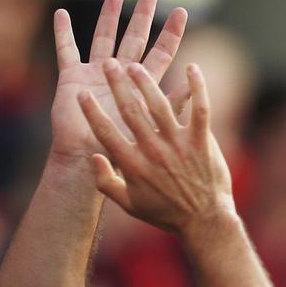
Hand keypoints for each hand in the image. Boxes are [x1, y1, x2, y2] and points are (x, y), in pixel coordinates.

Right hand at [49, 0, 188, 166]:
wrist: (87, 168)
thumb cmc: (122, 157)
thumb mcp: (153, 134)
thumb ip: (171, 108)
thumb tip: (193, 88)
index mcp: (140, 91)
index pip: (160, 57)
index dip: (170, 35)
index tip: (182, 12)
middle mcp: (119, 79)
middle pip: (133, 41)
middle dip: (142, 18)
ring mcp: (94, 76)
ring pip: (102, 39)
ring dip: (109, 17)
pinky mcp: (71, 80)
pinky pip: (66, 52)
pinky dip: (63, 33)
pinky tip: (61, 13)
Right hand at [79, 61, 230, 232]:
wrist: (204, 220)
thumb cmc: (165, 213)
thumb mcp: (130, 204)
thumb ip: (106, 182)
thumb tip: (92, 157)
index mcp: (133, 165)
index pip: (106, 133)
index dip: (91, 112)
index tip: (82, 94)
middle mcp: (154, 151)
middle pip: (130, 111)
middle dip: (117, 86)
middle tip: (108, 66)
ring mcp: (178, 143)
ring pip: (159, 105)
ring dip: (146, 82)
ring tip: (134, 66)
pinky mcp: (201, 140)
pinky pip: (200, 107)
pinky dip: (197, 86)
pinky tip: (192, 67)